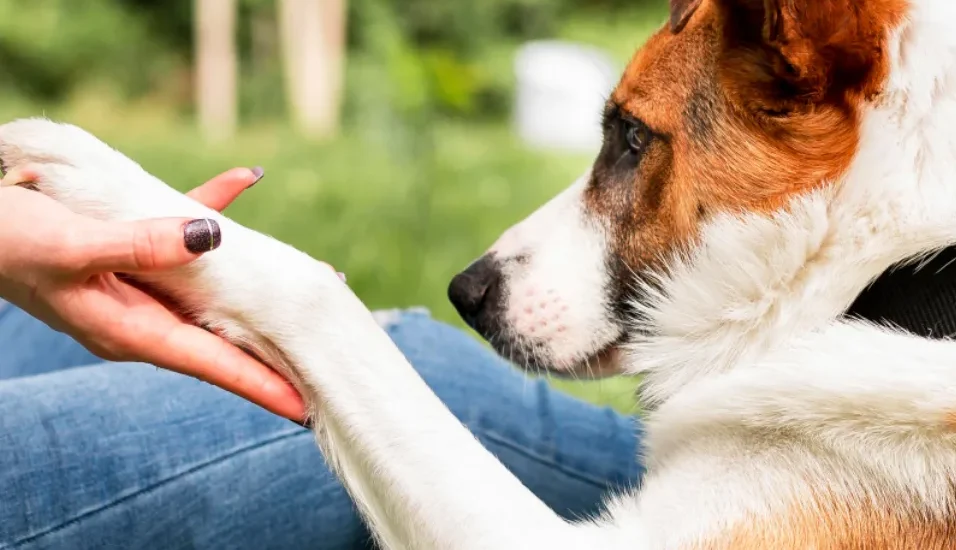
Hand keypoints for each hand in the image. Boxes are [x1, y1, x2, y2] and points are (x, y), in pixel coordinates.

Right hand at [0, 167, 306, 421]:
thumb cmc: (3, 243)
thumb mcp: (70, 246)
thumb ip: (139, 245)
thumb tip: (211, 238)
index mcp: (129, 330)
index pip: (212, 365)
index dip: (262, 384)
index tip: (305, 406)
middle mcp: (142, 316)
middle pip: (223, 334)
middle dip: (274, 338)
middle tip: (329, 337)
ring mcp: (138, 286)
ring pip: (213, 286)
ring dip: (259, 277)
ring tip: (312, 274)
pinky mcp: (129, 251)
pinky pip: (181, 231)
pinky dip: (210, 209)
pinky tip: (243, 179)